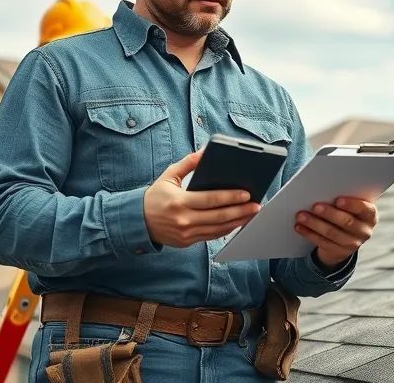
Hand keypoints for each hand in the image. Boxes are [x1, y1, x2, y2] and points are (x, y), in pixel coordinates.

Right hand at [143, 148, 261, 247]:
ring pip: (218, 229)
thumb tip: (206, 151)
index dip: (231, 197)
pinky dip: (226, 230)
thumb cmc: (155, 196)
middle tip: (256, 205)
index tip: (247, 194)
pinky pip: (211, 237)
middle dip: (240, 211)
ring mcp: (186, 234)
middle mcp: (184, 220)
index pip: (211, 200)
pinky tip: (237, 222)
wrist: (137, 221)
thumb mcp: (169, 176)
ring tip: (251, 214)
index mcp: (179, 202)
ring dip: (237, 222)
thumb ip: (188, 163)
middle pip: (219, 216)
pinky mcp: (187, 242)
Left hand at [295, 197, 378, 268]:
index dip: (351, 204)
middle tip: (315, 206)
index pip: (364, 209)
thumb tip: (323, 188)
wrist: (346, 236)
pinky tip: (299, 227)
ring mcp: (353, 244)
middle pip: (347, 222)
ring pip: (332, 233)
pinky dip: (309, 234)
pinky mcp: (340, 253)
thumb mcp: (350, 205)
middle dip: (329, 214)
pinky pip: (323, 243)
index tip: (337, 199)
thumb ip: (343, 198)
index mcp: (370, 215)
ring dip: (315, 224)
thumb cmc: (346, 211)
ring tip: (301, 216)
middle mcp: (365, 231)